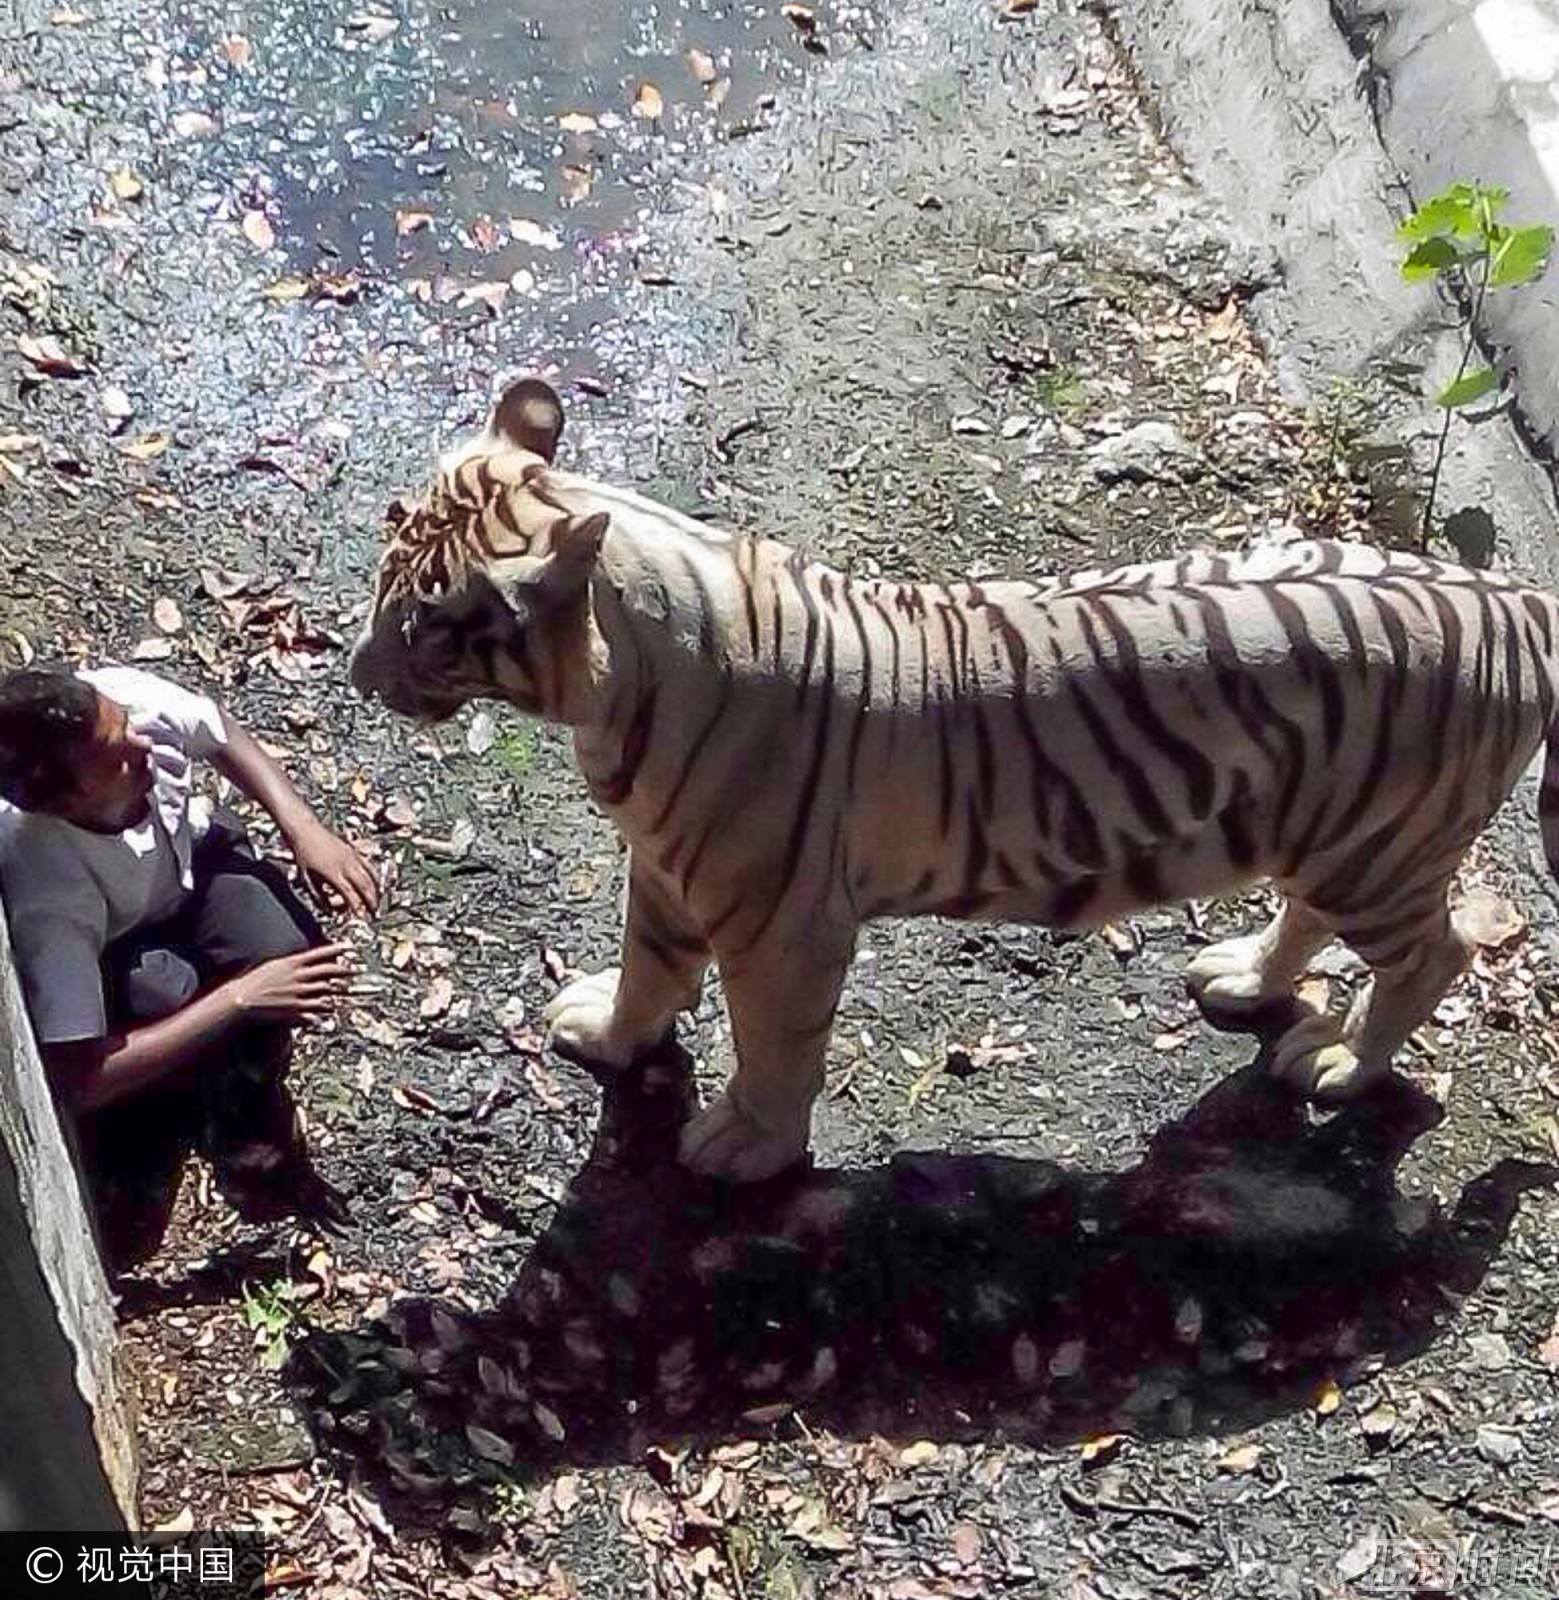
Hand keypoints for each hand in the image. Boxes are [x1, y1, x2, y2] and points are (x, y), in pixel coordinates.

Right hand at [229, 944, 353, 1022]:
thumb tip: (305, 960)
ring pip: (328, 990)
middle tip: (356, 970)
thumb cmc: (254, 982)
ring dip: (339, 990)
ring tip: (346, 989)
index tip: (350, 947)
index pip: (320, 953)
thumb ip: (292, 963)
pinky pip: (319, 1008)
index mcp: (293, 963)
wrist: (242, 1000)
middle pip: (329, 971)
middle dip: (346, 970)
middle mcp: (299, 976)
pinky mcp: (297, 1008)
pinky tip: (332, 1007)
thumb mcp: (273, 965)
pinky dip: (327, 1007)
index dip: (337, 949)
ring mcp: (300, 993)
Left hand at [288, 822, 380, 917]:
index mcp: (334, 873)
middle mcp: (346, 864)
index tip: (361, 917)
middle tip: (375, 912)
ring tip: (378, 900)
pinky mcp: (354, 851)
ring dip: (376, 890)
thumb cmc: (303, 851)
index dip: (357, 907)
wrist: (305, 829)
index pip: (350, 894)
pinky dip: (375, 877)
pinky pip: (369, 866)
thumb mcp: (307, 878)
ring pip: (371, 876)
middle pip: (365, 886)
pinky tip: (375, 882)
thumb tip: (327, 910)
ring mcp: (352, 856)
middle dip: (372, 901)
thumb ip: (318, 897)